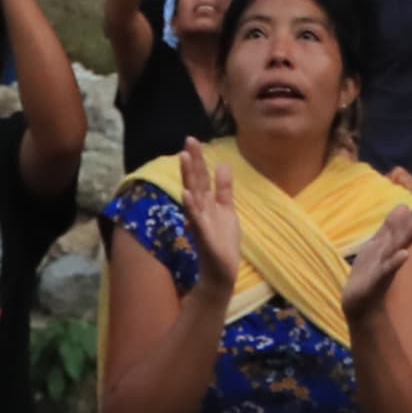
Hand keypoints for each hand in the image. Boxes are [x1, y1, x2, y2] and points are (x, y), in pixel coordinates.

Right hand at [180, 141, 241, 290]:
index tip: (192, 139)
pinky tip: (186, 194)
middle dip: (192, 162)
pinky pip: (196, 220)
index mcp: (207, 203)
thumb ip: (224, 189)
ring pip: (193, 196)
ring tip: (184, 159)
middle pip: (195, 181)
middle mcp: (200, 210)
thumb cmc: (222, 241)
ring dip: (188, 178)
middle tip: (188, 141)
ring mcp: (200, 222)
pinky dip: (191, 207)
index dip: (198, 159)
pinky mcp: (203, 237)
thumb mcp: (227, 210)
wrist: (221, 272)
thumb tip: (223, 164)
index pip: (200, 177)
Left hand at [340, 179, 411, 313]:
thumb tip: (403, 206)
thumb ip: (390, 229)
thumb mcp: (377, 246)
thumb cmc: (370, 273)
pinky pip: (385, 271)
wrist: (358, 304)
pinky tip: (404, 254)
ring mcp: (384, 269)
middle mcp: (390, 257)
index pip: (403, 228)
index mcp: (389, 247)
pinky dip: (394, 263)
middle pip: (403, 236)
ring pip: (395, 249)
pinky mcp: (375, 283)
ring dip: (407, 237)